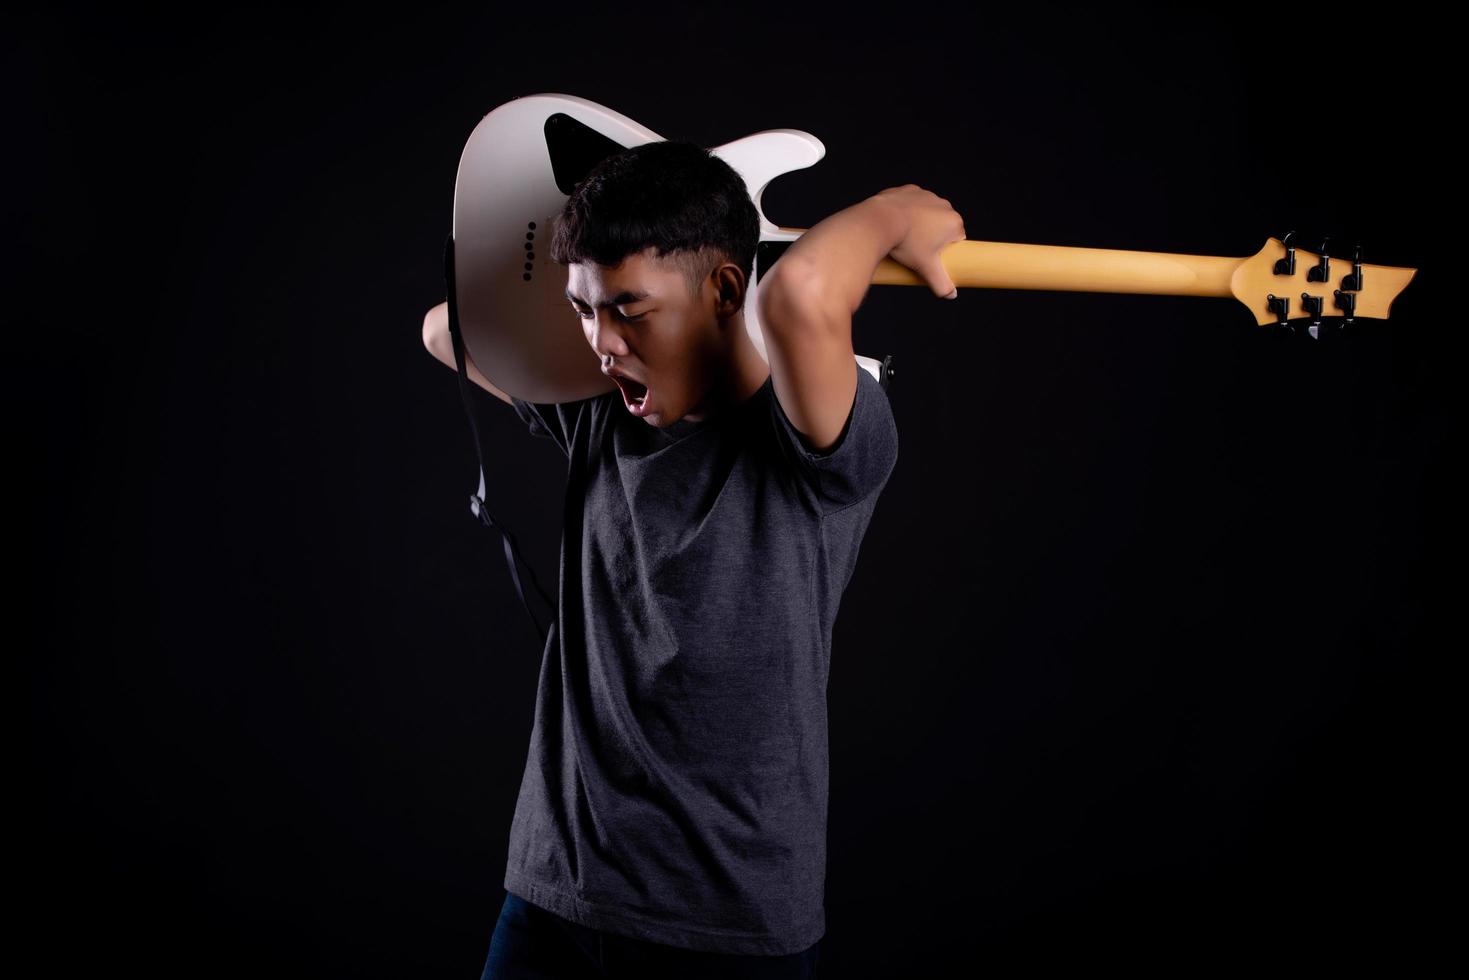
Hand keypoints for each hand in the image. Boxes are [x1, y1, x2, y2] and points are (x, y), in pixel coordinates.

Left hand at [871, 184, 966, 299]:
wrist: (880, 221)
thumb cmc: (906, 243)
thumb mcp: (925, 267)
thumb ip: (941, 283)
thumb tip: (950, 295)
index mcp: (953, 222)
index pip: (957, 238)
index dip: (944, 248)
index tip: (931, 254)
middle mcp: (944, 205)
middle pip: (942, 224)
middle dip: (933, 235)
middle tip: (917, 247)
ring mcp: (927, 195)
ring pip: (928, 212)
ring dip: (921, 221)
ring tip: (906, 234)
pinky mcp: (910, 190)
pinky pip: (912, 202)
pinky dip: (907, 210)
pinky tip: (898, 220)